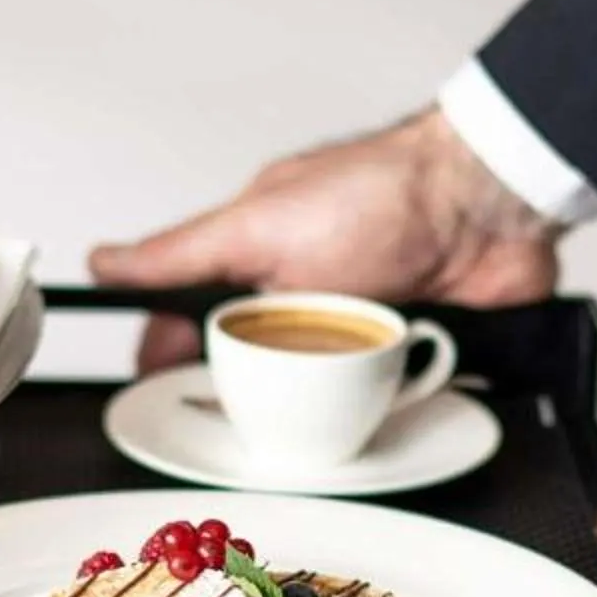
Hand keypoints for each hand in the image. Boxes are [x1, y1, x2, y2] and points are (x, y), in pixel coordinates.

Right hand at [90, 109, 560, 365]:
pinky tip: (394, 391)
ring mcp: (355, 331)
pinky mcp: (409, 355)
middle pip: (255, 378)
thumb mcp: (259, 226)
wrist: (492, 200)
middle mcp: (301, 302)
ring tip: (344, 381)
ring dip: (328, 402)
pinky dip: (388, 402)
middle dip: (261, 395)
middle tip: (271, 397)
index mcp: (255, 270)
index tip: (165, 400)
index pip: (193, 332)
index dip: (176, 369)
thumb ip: (180, 253)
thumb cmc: (380, 194)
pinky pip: (383, 402)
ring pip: (318, 401)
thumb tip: (104, 262)